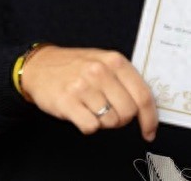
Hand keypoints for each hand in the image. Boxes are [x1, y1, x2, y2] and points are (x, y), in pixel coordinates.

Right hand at [20, 46, 157, 140]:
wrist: (40, 65)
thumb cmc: (76, 66)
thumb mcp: (104, 61)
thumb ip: (125, 79)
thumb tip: (146, 106)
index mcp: (115, 60)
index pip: (142, 94)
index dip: (149, 118)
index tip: (149, 130)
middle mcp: (100, 71)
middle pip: (128, 112)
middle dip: (122, 119)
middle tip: (110, 112)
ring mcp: (83, 86)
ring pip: (110, 122)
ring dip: (103, 121)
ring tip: (92, 108)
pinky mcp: (67, 101)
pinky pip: (91, 127)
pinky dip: (88, 126)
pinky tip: (82, 113)